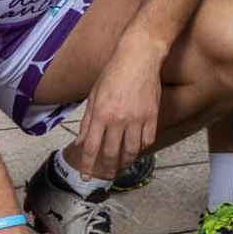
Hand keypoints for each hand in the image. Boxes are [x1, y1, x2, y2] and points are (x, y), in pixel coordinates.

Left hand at [71, 42, 161, 181]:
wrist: (139, 56)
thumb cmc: (114, 72)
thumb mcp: (94, 95)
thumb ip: (87, 122)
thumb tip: (80, 142)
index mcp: (101, 112)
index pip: (92, 147)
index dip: (88, 166)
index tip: (86, 177)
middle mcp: (118, 118)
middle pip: (112, 154)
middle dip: (106, 169)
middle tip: (104, 176)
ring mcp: (137, 118)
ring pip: (131, 151)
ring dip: (124, 162)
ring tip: (119, 166)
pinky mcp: (152, 115)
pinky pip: (147, 140)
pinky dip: (141, 148)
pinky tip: (135, 148)